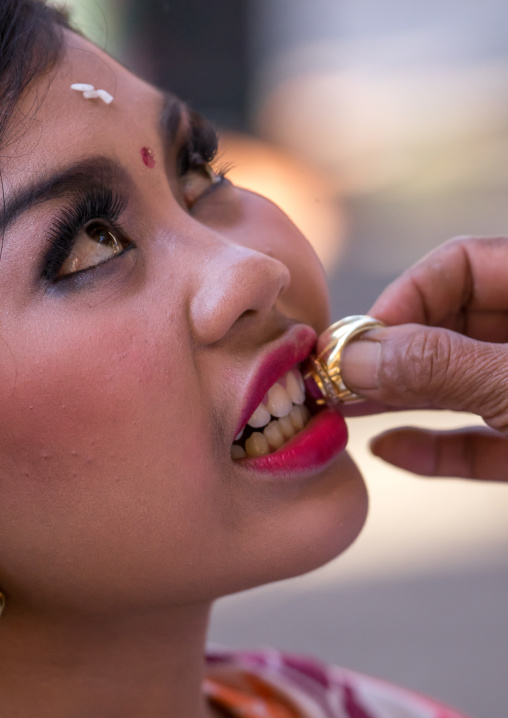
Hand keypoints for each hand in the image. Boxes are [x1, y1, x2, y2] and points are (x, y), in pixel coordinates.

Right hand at [340, 235, 507, 480]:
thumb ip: (441, 367)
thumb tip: (353, 358)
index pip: (460, 265)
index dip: (403, 298)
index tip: (356, 345)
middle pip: (450, 325)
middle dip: (391, 355)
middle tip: (337, 380)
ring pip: (459, 383)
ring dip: (403, 399)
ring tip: (345, 411)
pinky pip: (480, 438)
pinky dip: (439, 447)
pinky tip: (392, 450)